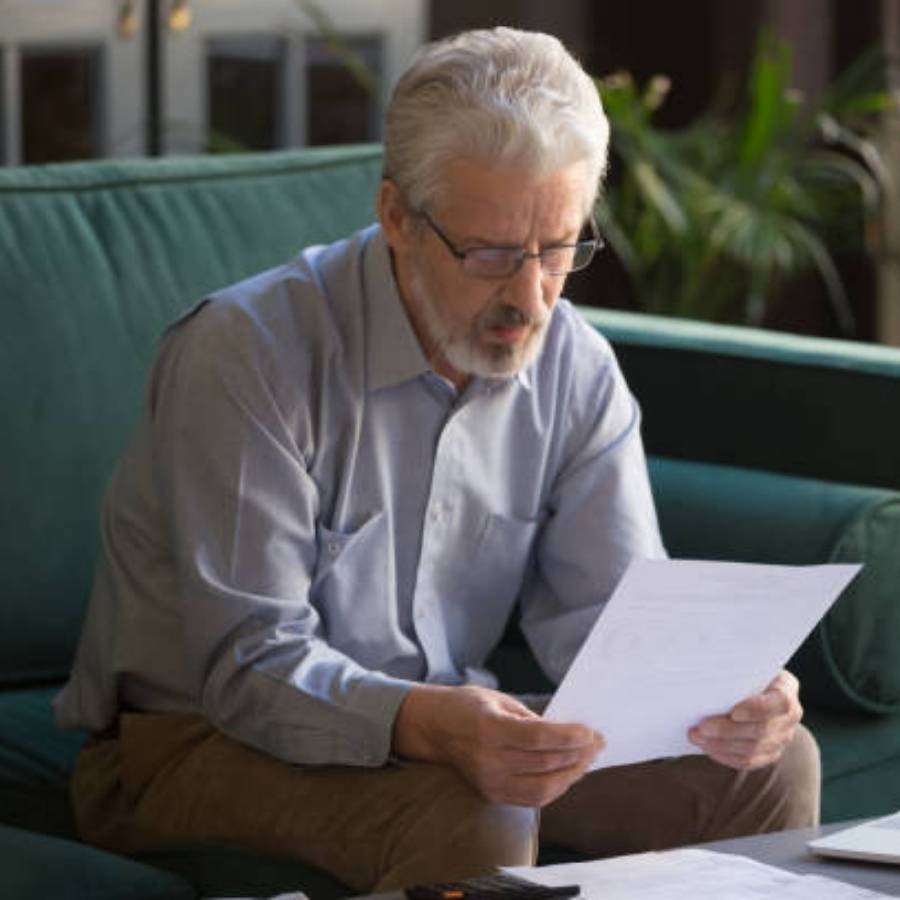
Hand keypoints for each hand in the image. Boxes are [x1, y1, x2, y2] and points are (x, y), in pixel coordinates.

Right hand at [393, 684, 603, 806]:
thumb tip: (568, 733)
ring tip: (587, 759)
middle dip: (578, 754)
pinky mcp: (492, 795)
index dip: (570, 737)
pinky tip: (567, 773)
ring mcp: (490, 782)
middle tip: (597, 742)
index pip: (539, 739)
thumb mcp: (500, 699)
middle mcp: (488, 760)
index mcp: (489, 729)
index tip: (592, 731)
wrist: (434, 727)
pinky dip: (556, 787)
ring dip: (572, 774)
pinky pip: (533, 799)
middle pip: (546, 764)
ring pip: (544, 788)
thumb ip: (532, 718)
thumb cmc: (467, 706)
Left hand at [688, 669, 802, 769]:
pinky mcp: (770, 753)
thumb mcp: (743, 663)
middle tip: (701, 727)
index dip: (758, 710)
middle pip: (762, 730)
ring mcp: (782, 737)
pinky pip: (748, 761)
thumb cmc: (742, 669)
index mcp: (786, 688)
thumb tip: (704, 666)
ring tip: (696, 736)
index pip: (780, 703)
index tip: (733, 712)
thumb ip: (732, 667)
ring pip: (753, 749)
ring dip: (721, 745)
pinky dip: (725, 755)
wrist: (752, 687)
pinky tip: (707, 747)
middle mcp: (789, 716)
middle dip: (728, 730)